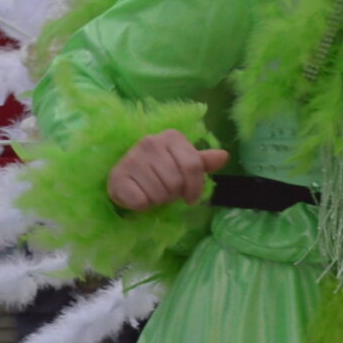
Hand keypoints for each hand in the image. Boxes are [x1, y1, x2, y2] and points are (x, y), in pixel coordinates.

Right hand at [105, 128, 230, 211]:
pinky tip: (139, 196)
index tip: (190, 198)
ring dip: (158, 200)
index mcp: (171, 137)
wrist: (125, 178)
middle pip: (176, 182)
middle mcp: (150, 142)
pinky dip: (143, 205)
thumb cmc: (158, 171)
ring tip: (153, 193)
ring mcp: (132, 157)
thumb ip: (202, 161)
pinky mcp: (117, 175)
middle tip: (165, 192)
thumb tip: (224, 156)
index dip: (195, 187)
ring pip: (159, 193)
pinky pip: (140, 201)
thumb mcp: (182, 163)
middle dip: (174, 194)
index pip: (193, 166)